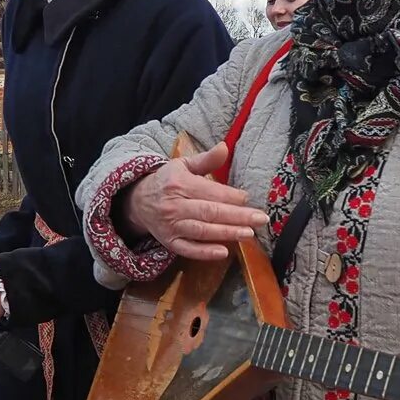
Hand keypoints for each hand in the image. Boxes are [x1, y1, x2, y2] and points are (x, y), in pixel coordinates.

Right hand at [121, 142, 267, 262]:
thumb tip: (225, 147)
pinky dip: (205, 252)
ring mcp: (172, 226)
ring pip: (202, 231)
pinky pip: (188, 249)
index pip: (210, 191)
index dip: (230, 196)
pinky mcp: (170, 242)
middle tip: (260, 219)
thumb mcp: (183, 165)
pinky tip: (223, 252)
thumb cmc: (167, 181)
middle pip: (210, 212)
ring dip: (227, 233)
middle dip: (237, 216)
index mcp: (180, 184)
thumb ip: (206, 159)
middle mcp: (175, 206)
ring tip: (249, 234)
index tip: (247, 198)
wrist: (138, 201)